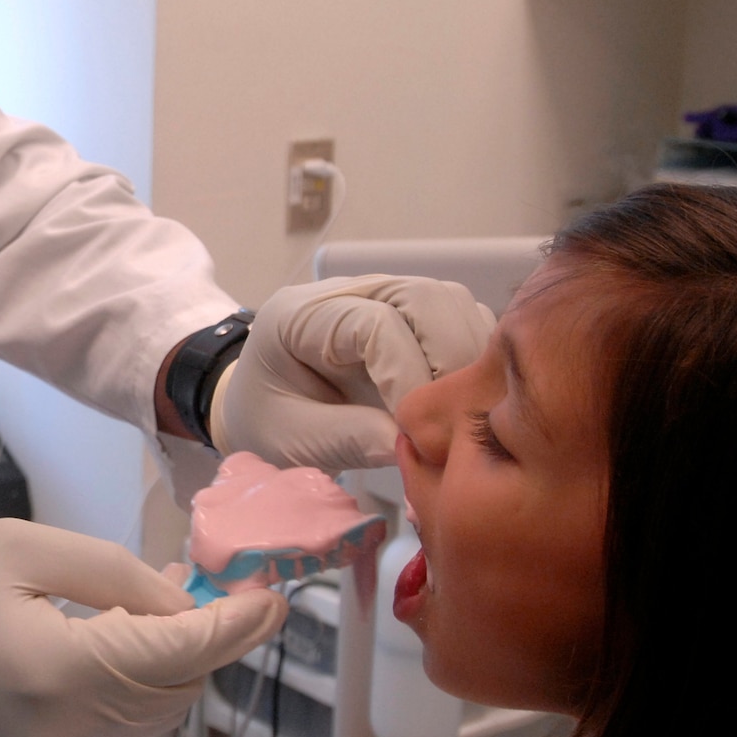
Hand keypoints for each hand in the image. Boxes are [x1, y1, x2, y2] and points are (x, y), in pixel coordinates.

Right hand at [0, 520, 286, 736]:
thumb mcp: (18, 547)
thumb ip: (110, 572)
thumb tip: (179, 601)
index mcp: (61, 671)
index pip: (179, 654)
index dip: (236, 626)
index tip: (277, 597)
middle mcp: (69, 726)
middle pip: (178, 689)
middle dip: (211, 639)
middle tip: (218, 583)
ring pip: (157, 710)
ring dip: (178, 659)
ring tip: (161, 597)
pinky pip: (122, 719)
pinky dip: (143, 680)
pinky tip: (123, 631)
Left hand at [210, 274, 492, 472]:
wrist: (262, 406)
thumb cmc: (268, 420)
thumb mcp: (291, 440)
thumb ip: (345, 438)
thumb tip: (408, 443)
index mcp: (302, 316)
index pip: (376, 325)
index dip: (406, 376)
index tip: (414, 429)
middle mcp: (348, 293)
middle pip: (423, 297)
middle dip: (450, 357)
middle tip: (450, 417)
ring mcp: (383, 298)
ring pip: (451, 303)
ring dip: (470, 355)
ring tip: (460, 411)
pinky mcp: (412, 317)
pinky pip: (461, 320)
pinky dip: (474, 356)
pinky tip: (465, 401)